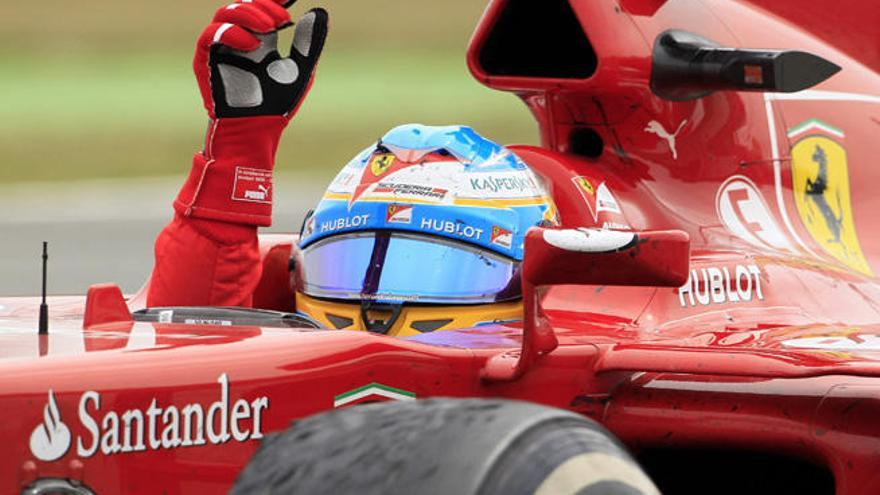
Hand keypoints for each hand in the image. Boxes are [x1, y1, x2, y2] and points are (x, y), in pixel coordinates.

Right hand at [194, 0, 328, 118]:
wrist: (257, 130)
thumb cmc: (276, 104)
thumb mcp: (300, 69)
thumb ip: (308, 42)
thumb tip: (319, 11)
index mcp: (260, 40)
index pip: (261, 7)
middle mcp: (238, 40)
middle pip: (242, 5)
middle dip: (263, 6)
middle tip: (283, 18)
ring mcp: (220, 48)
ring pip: (225, 13)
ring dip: (249, 14)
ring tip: (271, 27)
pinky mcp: (205, 60)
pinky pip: (211, 35)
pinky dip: (232, 33)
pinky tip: (254, 44)